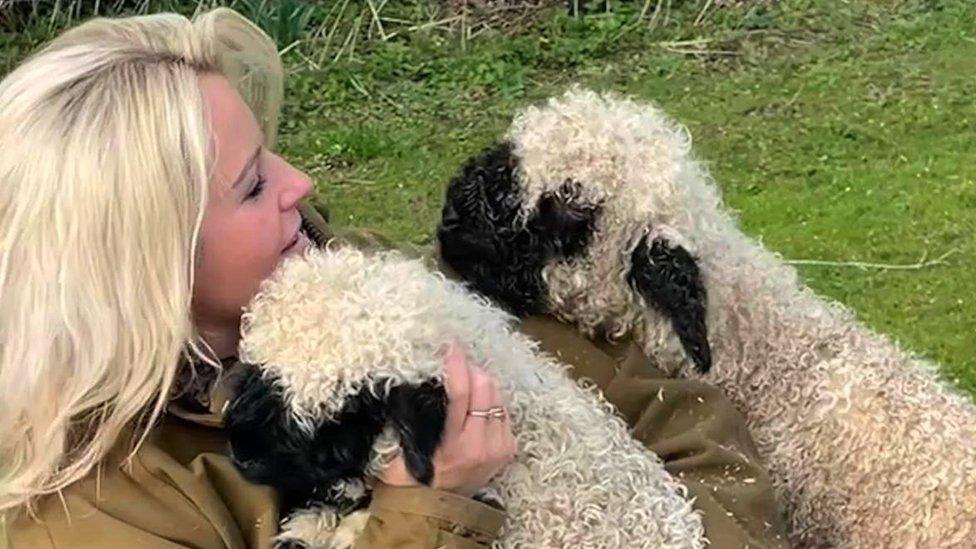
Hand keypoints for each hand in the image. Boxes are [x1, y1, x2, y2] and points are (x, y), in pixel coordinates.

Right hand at [378, 343, 515, 496]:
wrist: (433, 509)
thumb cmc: (410, 476)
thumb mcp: (404, 446)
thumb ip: (415, 415)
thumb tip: (420, 376)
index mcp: (454, 446)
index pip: (462, 393)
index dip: (456, 364)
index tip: (449, 345)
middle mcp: (481, 446)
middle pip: (485, 388)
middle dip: (470, 367)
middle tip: (455, 359)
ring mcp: (499, 448)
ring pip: (498, 396)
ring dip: (482, 380)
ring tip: (465, 375)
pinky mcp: (509, 450)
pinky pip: (504, 411)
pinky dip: (491, 399)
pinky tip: (477, 398)